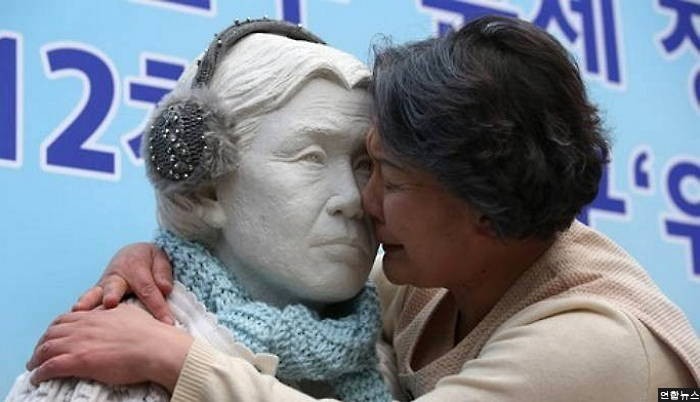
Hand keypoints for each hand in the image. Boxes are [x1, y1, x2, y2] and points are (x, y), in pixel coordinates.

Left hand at [27, 304, 192, 392]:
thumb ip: (115, 315)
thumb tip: (111, 315)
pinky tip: (37, 377)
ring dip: (36, 358)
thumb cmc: (149, 334)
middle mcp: (84, 326)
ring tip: (34, 366)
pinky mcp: (79, 361)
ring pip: (46, 348)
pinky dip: (40, 372)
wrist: (155, 347)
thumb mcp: (130, 314)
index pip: (67, 319)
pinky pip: (50, 367)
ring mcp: (79, 343)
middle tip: (40, 353)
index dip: (56, 328)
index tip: (54, 336)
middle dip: (42, 343)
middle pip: (52, 332)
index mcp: (96, 315)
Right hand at [72, 243, 174, 323]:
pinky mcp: (94, 297)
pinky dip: (79, 314)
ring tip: (78, 311)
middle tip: (110, 302)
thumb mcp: (160, 259)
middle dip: (112, 295)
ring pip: (93, 294)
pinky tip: (74, 325)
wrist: (131, 255)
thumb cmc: (149, 262)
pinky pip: (86, 304)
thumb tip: (165, 289)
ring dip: (87, 303)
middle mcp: (115, 277)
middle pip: (115, 287)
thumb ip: (162, 273)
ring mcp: (102, 287)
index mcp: (134, 266)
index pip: (147, 289)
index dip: (158, 307)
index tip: (167, 322)